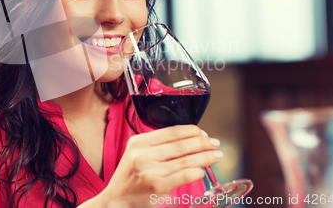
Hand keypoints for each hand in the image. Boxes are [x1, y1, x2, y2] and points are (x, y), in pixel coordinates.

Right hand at [100, 125, 221, 206]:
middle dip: (202, 143)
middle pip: (181, 145)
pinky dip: (197, 172)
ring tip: (216, 156)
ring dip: (205, 157)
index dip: (191, 131)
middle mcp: (142, 154)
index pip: (171, 132)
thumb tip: (189, 139)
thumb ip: (157, 145)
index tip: (204, 134)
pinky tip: (202, 171)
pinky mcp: (157, 186)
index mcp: (138, 142)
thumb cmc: (130, 178)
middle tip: (215, 144)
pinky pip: (184, 175)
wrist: (116, 201)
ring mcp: (150, 170)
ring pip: (186, 160)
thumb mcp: (136, 154)